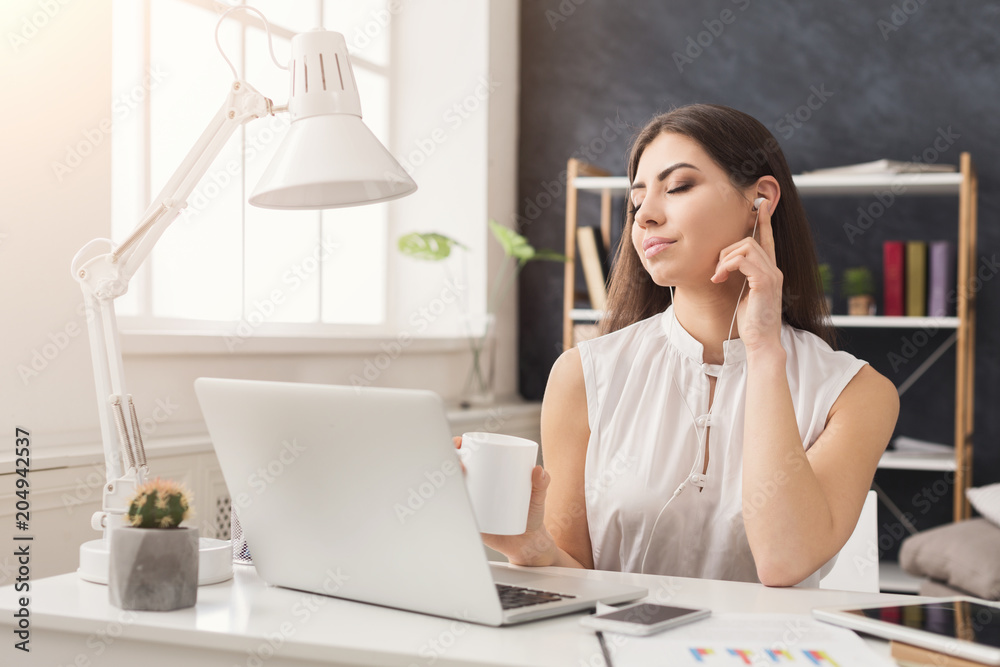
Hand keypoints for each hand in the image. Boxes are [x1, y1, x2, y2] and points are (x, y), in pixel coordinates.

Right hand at [453, 437, 555, 565]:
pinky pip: (452, 512)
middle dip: (449, 462)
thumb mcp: (537, 497)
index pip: (468, 455)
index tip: (460, 444)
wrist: (527, 543)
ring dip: (444, 483)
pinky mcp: (468, 520)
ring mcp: (471, 503)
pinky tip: (437, 502)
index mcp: (489, 474)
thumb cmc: (531, 514)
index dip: (457, 446)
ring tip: (455, 482)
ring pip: (451, 491)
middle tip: (461, 466)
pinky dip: (443, 507)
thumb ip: (542, 484)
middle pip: (454, 470)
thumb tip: (538, 470)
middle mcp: (476, 486)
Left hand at [710, 200, 783, 354]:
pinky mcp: (765, 282)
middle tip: (717, 271)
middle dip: (727, 251)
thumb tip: (725, 266)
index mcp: (769, 271)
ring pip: (746, 247)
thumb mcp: (744, 294)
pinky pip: (743, 260)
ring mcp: (771, 275)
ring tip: (718, 276)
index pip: (767, 240)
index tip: (761, 204)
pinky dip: (727, 266)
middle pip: (750, 241)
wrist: (760, 342)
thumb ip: (740, 277)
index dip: (764, 221)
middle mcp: (774, 269)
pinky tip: (720, 278)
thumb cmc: (750, 321)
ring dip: (725, 259)